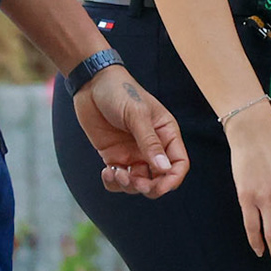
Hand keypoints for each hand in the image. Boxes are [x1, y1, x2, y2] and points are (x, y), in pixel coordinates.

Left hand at [74, 66, 189, 197]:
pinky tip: (107, 172)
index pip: (178, 164)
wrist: (91, 83)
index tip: (158, 187)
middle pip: (160, 179)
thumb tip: (165, 169)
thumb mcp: (137, 115)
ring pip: (139, 183)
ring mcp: (133, 153)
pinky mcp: (114, 156)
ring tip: (116, 173)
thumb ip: (150, 142)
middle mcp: (152, 146)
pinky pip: (118, 180)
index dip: (172, 179)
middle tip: (135, 182)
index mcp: (165, 133)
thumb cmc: (119, 91)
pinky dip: (113, 183)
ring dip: (129, 186)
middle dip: (149, 187)